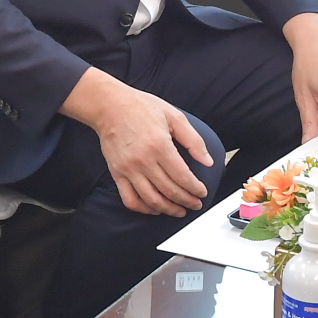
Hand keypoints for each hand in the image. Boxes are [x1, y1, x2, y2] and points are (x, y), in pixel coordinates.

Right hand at [62, 68, 214, 216]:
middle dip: (187, 201)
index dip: (195, 189)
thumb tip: (207, 161)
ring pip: (151, 200)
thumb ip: (193, 140)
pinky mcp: (117, 174)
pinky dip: (144, 209)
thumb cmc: (141, 107)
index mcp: (159, 145)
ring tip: (180, 210)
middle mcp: (143, 160)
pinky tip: (155, 208)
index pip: (182, 176)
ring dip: (168, 209)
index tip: (202, 192)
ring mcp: (128, 169)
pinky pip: (130, 199)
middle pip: (169, 191)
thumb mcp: (174, 116)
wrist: (109, 106)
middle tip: (196, 204)